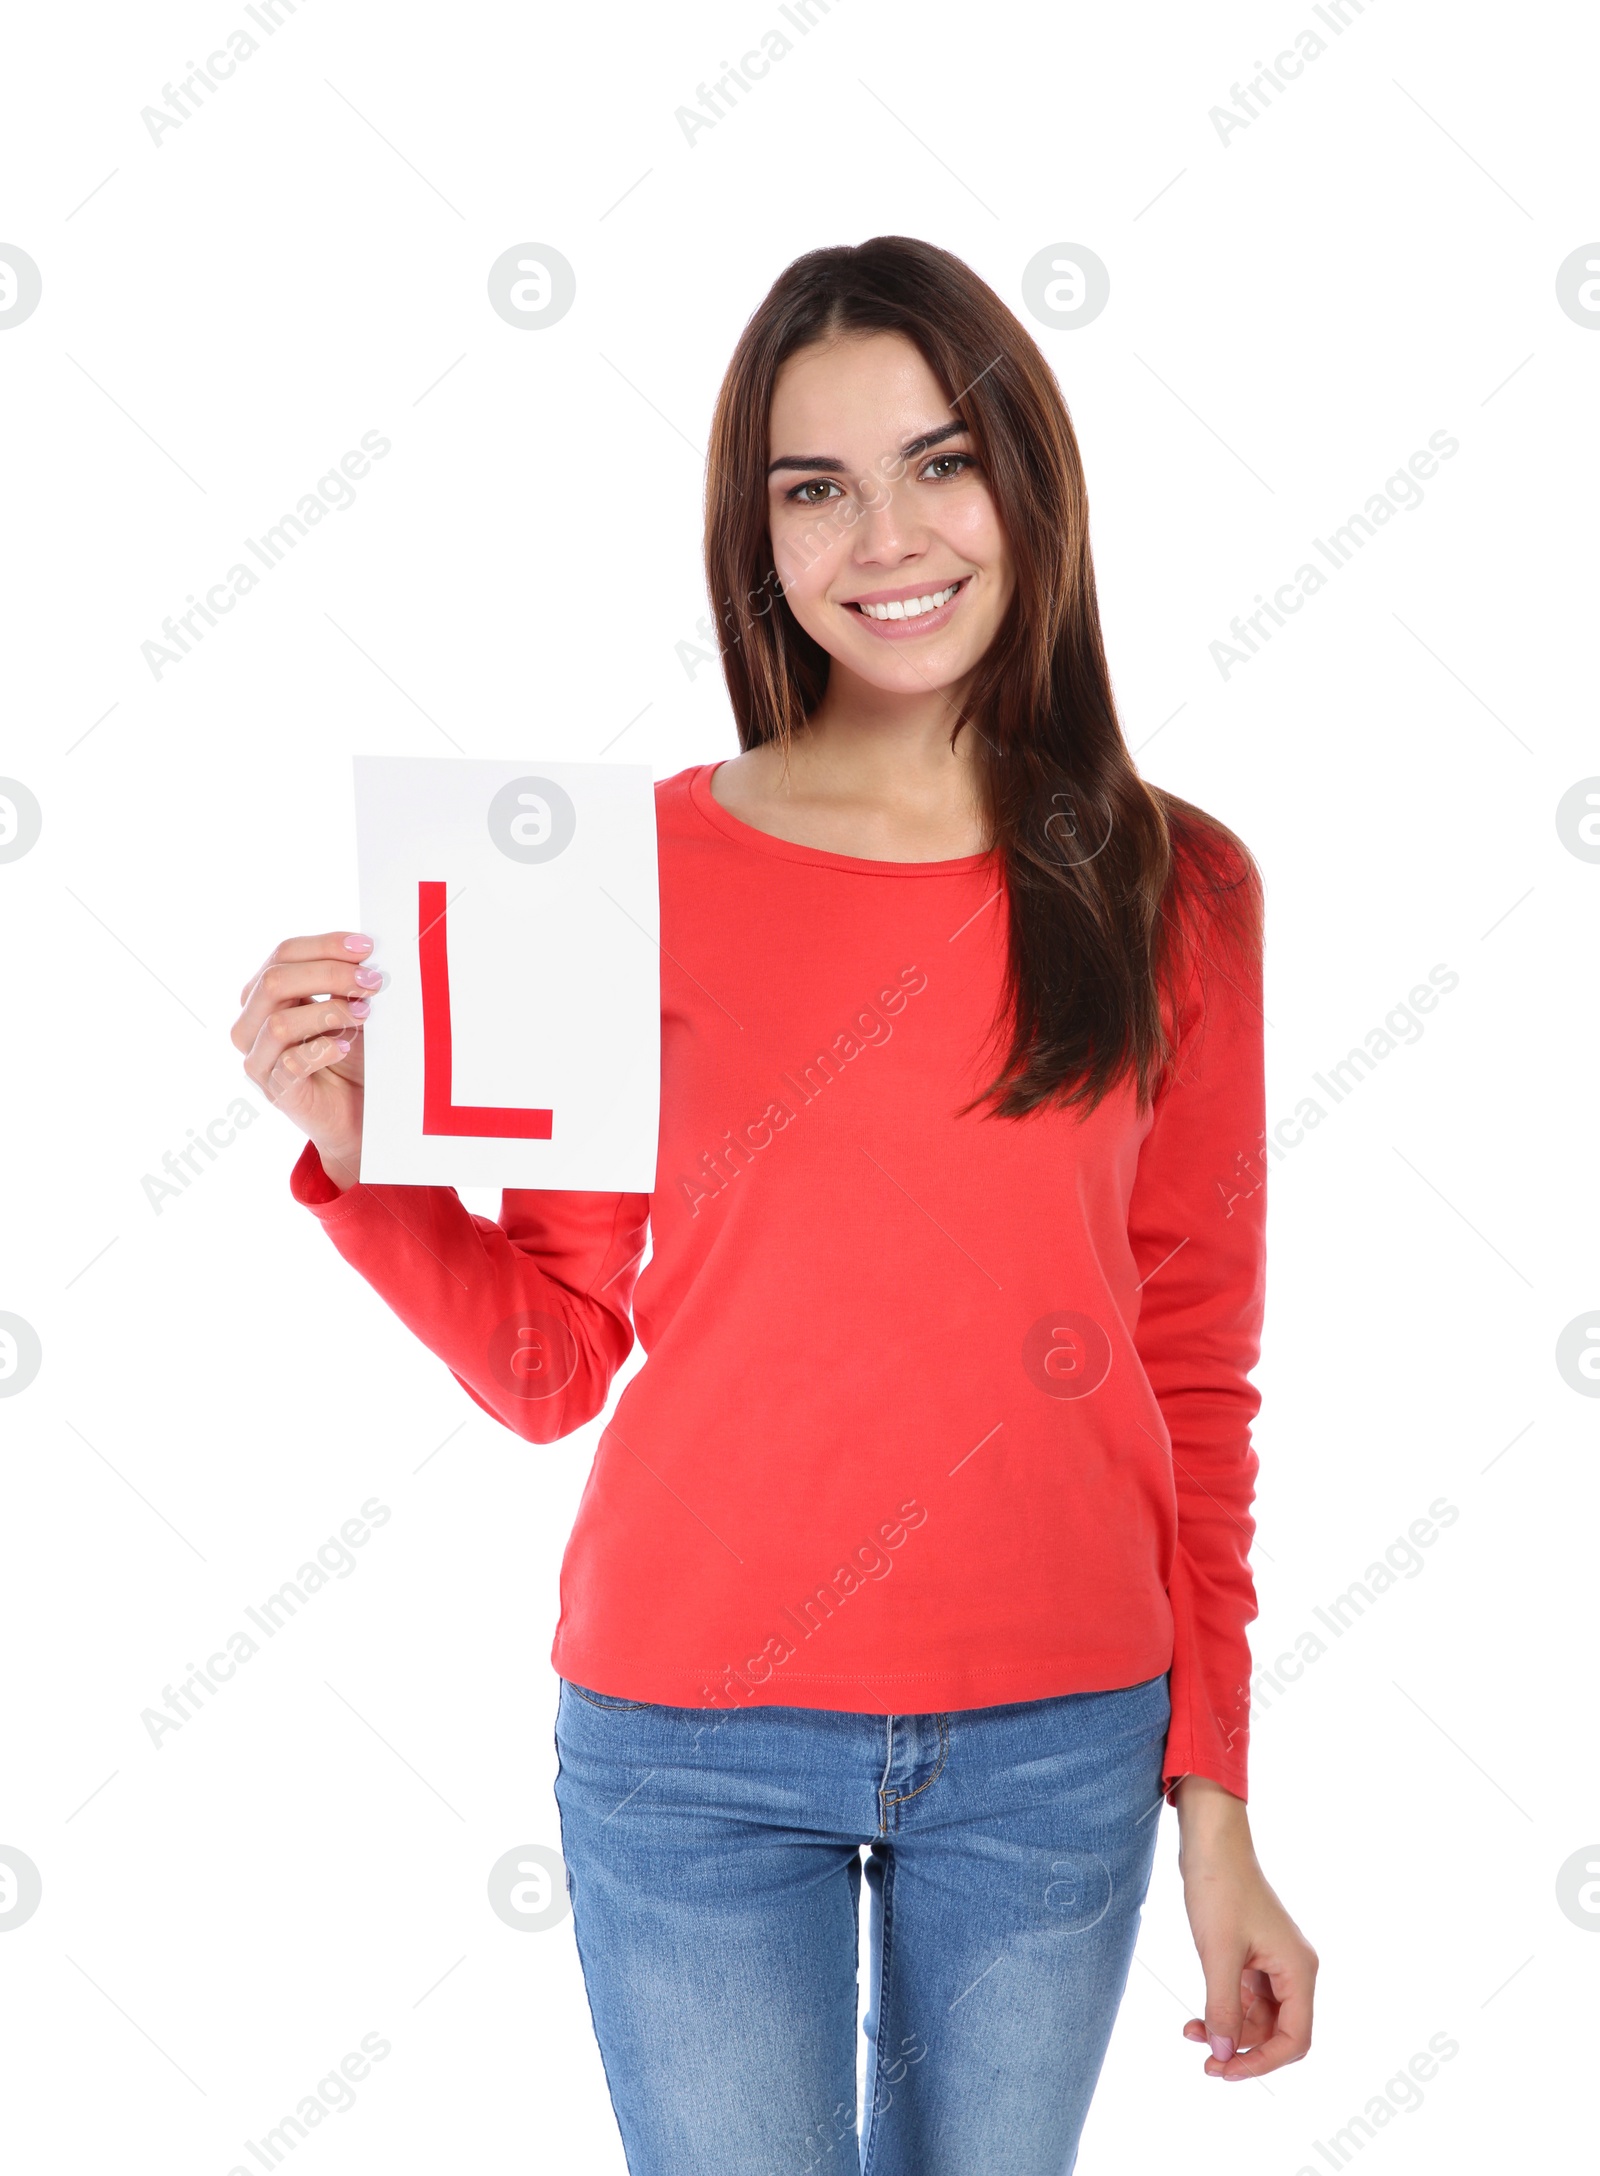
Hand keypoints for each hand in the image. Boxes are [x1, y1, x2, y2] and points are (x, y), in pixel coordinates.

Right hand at [232, 931, 378, 1190]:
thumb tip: (364, 955)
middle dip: (329, 974)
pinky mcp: (274, 1091)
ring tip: (365, 1014)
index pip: (283, 954)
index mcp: (265, 994)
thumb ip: (346, 982)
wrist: (358, 1112)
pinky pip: (289, 1063)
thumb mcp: (349, 1009)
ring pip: (278, 1023)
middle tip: (373, 981)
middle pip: (275, 982)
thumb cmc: (351, 1056)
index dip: (324, 945)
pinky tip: (344, 1046)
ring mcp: (258, 1059)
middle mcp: (252, 1023)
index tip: (366, 947)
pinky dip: (321, 1050)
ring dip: (329, 1012)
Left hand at [1173, 1774, 1317, 2081]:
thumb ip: (1222, 2008)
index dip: (1263, 2063)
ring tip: (1191, 2033)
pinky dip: (1223, 2011)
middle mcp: (1293, 1970)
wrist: (1210, 1843)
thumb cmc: (1220, 1888)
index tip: (1226, 2071)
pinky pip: (1245, 1999)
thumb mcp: (1218, 1954)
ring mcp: (1273, 1963)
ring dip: (1228, 2032)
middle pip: (1279, 2033)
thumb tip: (1223, 2056)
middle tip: (1206, 2064)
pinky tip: (1195, 2019)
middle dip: (1243, 2050)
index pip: (1295, 2038)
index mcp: (1298, 1970)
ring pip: (1259, 2019)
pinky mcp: (1254, 1956)